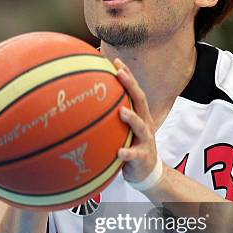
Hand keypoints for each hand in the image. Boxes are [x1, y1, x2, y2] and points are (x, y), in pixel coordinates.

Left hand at [114, 58, 158, 185]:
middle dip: (131, 86)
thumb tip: (86, 104)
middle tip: (119, 73)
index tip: (115, 61)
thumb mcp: (123, 129)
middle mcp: (145, 124)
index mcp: (140, 115)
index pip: (135, 91)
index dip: (127, 75)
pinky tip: (119, 152)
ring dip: (131, 118)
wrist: (147, 172)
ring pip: (140, 126)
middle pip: (140, 101)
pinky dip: (127, 153)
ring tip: (122, 112)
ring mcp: (145, 140)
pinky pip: (134, 154)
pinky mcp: (143, 157)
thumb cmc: (131, 146)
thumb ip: (111, 117)